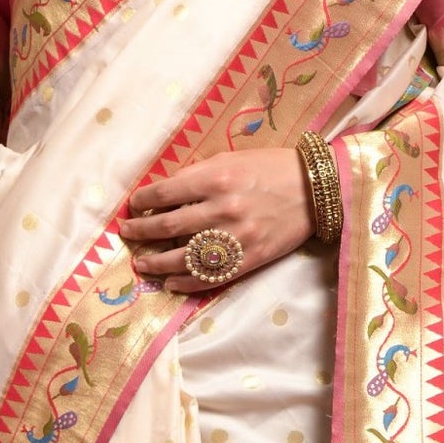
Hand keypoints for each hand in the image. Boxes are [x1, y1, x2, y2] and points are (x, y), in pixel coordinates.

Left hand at [121, 147, 313, 292]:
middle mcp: (222, 209)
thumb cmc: (271, 168)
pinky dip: (186, 282)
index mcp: (215, 178)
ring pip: (184, 256)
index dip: (142, 201)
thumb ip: (197, 174)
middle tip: (127, 235)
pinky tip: (171, 282)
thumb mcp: (231, 160)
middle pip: (167, 226)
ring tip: (142, 263)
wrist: (316, 190)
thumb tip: (164, 192)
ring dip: (156, 262)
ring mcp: (236, 238)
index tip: (133, 206)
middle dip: (141, 232)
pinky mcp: (250, 259)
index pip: (164, 193)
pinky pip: (211, 277)